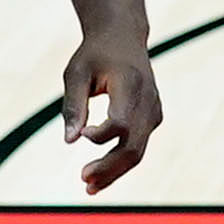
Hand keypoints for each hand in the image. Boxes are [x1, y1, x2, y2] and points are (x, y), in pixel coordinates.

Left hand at [62, 27, 162, 191]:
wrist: (122, 37)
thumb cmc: (95, 54)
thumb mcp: (76, 74)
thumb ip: (74, 106)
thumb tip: (70, 141)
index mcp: (130, 84)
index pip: (121, 122)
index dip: (101, 135)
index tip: (82, 133)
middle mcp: (148, 100)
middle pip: (133, 146)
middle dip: (109, 168)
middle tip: (84, 181)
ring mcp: (154, 110)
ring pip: (138, 151)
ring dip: (114, 171)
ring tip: (89, 186)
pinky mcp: (153, 117)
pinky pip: (139, 146)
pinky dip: (121, 161)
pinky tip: (102, 171)